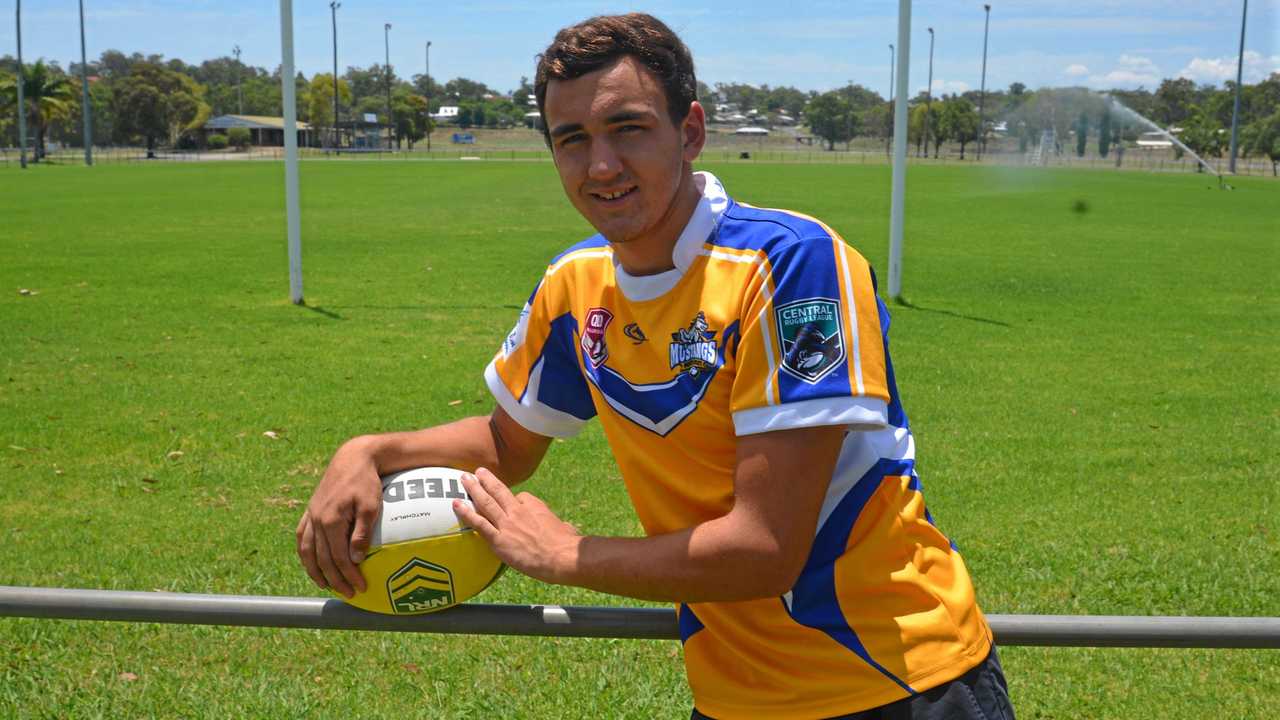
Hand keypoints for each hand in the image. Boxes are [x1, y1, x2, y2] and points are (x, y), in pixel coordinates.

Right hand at [296, 437, 382, 597]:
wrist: (353, 457)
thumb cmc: (367, 482)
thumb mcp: (371, 506)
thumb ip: (362, 533)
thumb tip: (356, 559)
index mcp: (331, 520)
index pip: (338, 557)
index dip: (349, 575)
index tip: (361, 587)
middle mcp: (317, 520)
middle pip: (322, 558)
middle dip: (335, 579)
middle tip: (349, 593)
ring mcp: (311, 515)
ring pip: (307, 551)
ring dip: (315, 571)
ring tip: (326, 585)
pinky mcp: (310, 510)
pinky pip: (302, 537)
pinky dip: (305, 554)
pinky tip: (312, 563)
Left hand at [454, 468, 580, 584]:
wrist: (562, 556)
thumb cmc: (567, 544)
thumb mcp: (565, 527)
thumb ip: (558, 526)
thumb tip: (566, 529)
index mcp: (534, 505)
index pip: (519, 498)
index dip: (514, 501)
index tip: (511, 504)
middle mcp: (518, 510)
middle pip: (498, 491)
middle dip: (486, 480)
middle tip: (477, 471)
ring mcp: (507, 524)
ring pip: (486, 501)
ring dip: (473, 488)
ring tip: (464, 479)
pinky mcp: (499, 539)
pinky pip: (478, 523)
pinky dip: (466, 512)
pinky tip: (456, 504)